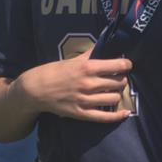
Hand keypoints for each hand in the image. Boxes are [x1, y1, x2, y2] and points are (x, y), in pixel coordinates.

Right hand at [13, 54, 133, 122]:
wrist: (35, 90)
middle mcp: (89, 84)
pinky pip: (105, 117)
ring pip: (115, 98)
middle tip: (118, 78)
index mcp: (87, 68)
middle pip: (119, 82)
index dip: (126, 65)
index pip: (118, 66)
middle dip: (122, 79)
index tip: (126, 65)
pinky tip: (125, 113)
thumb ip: (90, 54)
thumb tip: (103, 44)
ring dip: (118, 93)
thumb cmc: (53, 71)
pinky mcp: (81, 114)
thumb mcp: (72, 59)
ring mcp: (85, 100)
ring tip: (114, 91)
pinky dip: (118, 116)